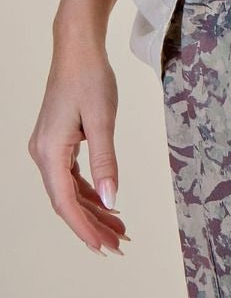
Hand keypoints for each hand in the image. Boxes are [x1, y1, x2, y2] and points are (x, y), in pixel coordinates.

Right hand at [27, 41, 130, 257]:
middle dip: (92, 225)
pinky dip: (89, 191)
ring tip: (119, 229)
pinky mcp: (56, 142)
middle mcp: (42, 154)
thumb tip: (111, 200)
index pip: (65, 202)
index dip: (85, 228)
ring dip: (93, 210)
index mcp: (49, 152)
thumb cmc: (90, 78)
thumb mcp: (103, 119)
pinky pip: (71, 176)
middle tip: (120, 245)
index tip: (104, 248)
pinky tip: (107, 202)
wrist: (78, 49)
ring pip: (69, 191)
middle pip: (66, 201)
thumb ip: (106, 161)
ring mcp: (48, 149)